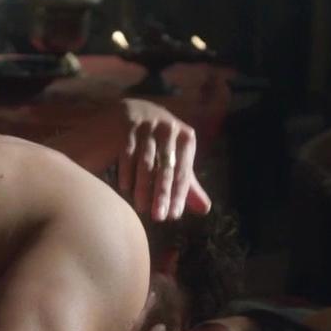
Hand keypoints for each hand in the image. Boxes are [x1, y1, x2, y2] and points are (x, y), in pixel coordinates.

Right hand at [115, 99, 212, 221]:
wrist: (128, 113)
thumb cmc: (155, 143)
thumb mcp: (174, 160)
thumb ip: (187, 185)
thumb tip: (205, 209)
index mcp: (185, 138)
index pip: (183, 172)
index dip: (179, 195)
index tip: (173, 216)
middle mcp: (169, 128)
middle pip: (167, 168)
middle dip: (162, 194)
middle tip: (158, 217)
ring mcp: (148, 125)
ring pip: (146, 162)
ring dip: (143, 187)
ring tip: (141, 208)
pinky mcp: (127, 124)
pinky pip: (128, 153)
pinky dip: (127, 172)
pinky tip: (125, 188)